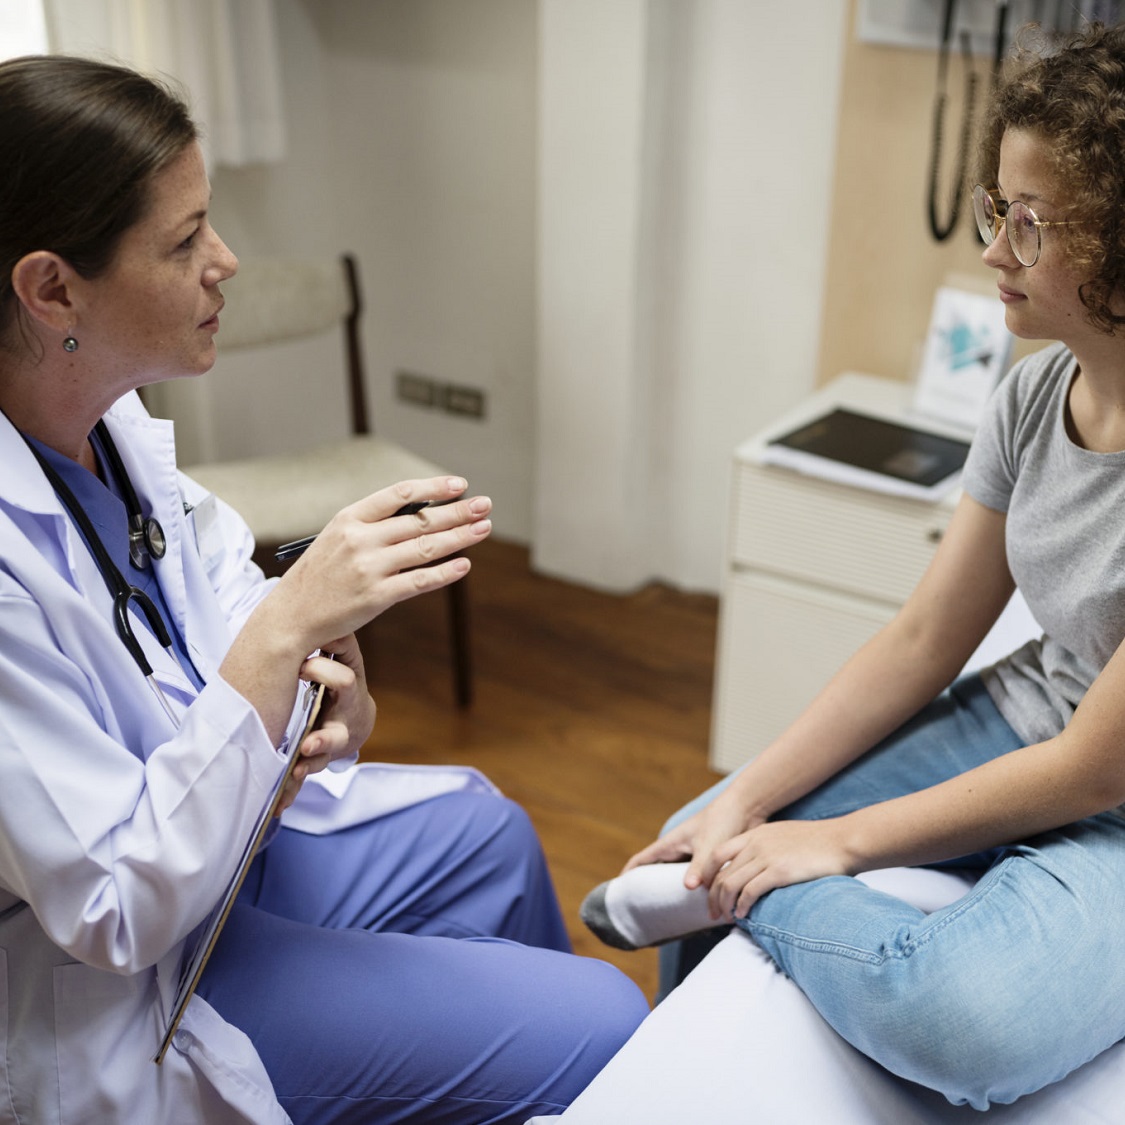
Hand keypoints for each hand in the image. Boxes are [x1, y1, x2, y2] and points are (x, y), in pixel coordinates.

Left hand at [273, 635, 374, 814]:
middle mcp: (341, 724)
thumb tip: (325, 607)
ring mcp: (328, 746)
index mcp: (348, 694)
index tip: (302, 665)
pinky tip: (278, 804)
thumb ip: (337, 641)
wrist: (356, 720)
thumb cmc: (344, 682)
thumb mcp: (347, 659)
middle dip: (322, 740)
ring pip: (319, 763)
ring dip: (306, 769)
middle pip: (336, 735)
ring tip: (293, 774)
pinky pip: (303, 779)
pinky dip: (291, 793)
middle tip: (306, 744)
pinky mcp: (314, 761)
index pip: (341, 681)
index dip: (322, 671)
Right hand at [276, 476, 490, 649]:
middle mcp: (360, 539)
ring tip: (484, 528)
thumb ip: (373, 525)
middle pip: (419, 520)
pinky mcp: (376, 596)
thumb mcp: (337, 538)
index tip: (459, 484)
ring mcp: (369, 568)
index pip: (398, 494)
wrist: (291, 614)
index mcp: (349, 518)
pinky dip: (444, 573)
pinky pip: (419, 581)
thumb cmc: (320, 575)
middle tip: (485, 504)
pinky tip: (464, 565)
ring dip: (460, 537)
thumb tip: (421, 514)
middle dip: (458, 511)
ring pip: (425, 548)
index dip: (433, 487)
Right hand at [623, 786, 766, 907]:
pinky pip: (695, 878)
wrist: (745, 807)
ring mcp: (692, 854)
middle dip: (650, 890)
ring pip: (676, 877)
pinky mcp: (708, 859)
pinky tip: (699, 905)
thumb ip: (698, 866)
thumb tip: (687, 887)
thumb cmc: (722, 820)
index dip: (628, 875)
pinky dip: (693, 891)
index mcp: (670, 844)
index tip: (618, 893)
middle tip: (646, 914)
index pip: (641, 860)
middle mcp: (678, 850)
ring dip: (674, 892)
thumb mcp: (709, 845)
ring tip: (671, 916)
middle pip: (656, 872)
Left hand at [708, 818, 851, 919]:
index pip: (718, 853)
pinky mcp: (779, 871)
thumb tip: (760, 868)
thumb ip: (768, 847)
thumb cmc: (820, 842)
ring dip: (725, 904)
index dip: (708, 874)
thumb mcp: (785, 836)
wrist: (843, 840)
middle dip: (713, 896)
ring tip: (726, 918)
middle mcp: (756, 843)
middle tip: (713, 912)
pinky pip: (750, 891)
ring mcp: (766, 856)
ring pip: (730, 883)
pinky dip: (742, 906)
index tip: (708, 891)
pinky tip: (743, 915)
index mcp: (756, 834)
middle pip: (721, 872)